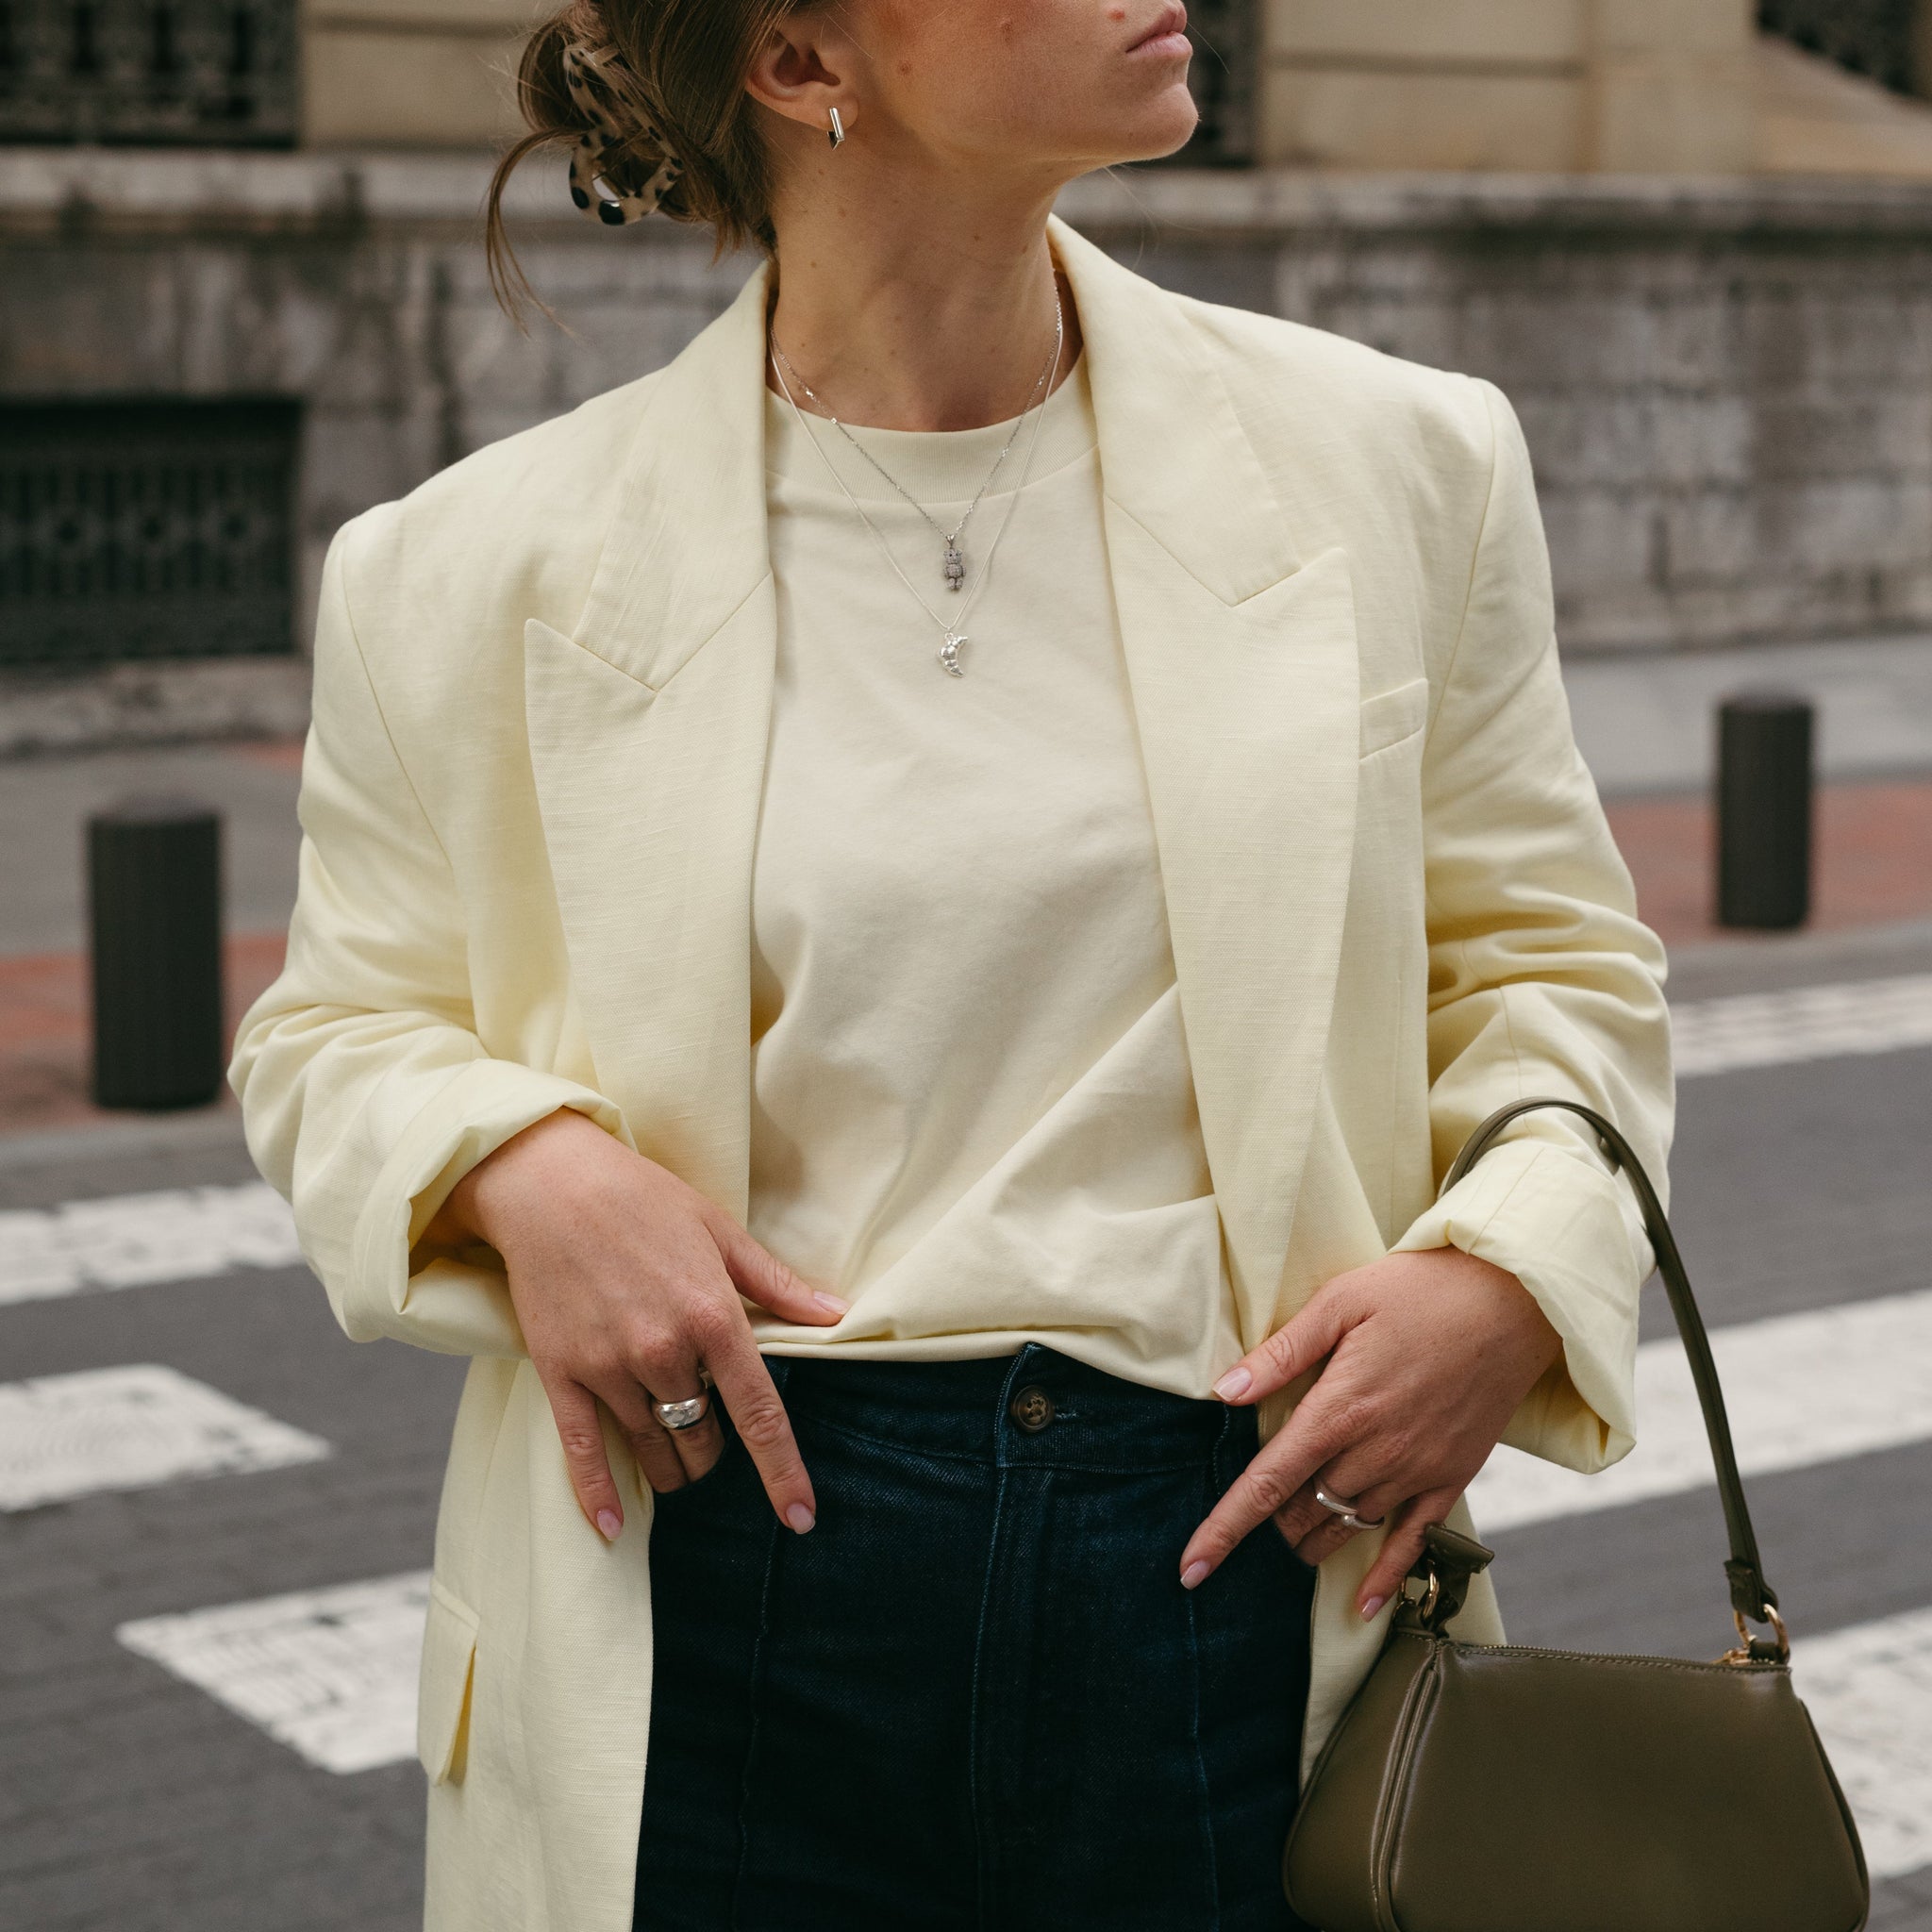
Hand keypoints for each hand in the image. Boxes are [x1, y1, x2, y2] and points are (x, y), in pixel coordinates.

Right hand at [425, 1110, 844, 1541]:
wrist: (549, 1181)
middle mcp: (663, 1350)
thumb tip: (835, 1314)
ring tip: (679, 1465)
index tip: (801, 1517)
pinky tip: (613, 1529)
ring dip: (673, 1467)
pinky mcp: (559, 1373)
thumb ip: (776, 1285)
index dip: (783, 1471)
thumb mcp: (721, 1231)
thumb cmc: (642, 1198)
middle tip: (713, 1437)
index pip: (759, 1413)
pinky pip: (583, 1451)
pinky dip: (598, 1495)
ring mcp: (608, 1366)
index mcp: (713, 1316)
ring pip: (654, 1449)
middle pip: (703, 1436)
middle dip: (715, 1450)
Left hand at [1178, 1248, 1561, 1619]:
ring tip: (1288, 1543)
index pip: (1267, 1483)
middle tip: (1250, 1518)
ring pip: (1349, 1525)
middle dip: (1269, 1522)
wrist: (1513, 1301)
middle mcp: (1376, 1450)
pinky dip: (1385, 1577)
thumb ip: (1281, 1354)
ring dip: (1311, 1540)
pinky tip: (1362, 1606)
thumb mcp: (1341, 1303)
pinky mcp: (1452, 1477)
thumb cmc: (1419, 1291)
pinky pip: (1413, 1541)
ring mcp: (1418, 1469)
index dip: (1224, 1529)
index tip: (1190, 1568)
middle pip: (1304, 1509)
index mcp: (1340, 1408)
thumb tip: (1223, 1391)